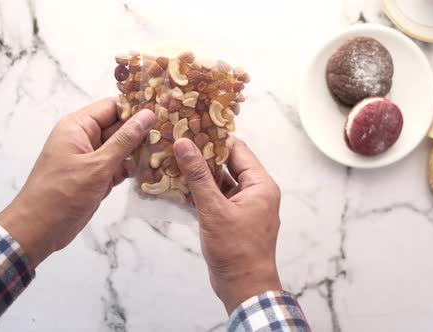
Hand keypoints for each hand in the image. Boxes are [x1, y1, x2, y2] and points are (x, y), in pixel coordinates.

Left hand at [0, 98, 155, 266]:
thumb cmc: (62, 193)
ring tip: (168, 152)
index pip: (112, 107)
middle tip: (173, 133)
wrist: (39, 230)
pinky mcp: (95, 177)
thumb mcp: (98, 165)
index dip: (136, 108)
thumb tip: (148, 115)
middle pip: (119, 127)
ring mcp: (90, 159)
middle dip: (142, 132)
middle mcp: (84, 139)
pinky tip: (153, 171)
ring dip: (139, 153)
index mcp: (78, 127)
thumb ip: (125, 140)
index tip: (165, 110)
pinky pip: (117, 167)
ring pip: (121, 148)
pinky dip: (131, 170)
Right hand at [173, 138, 282, 313]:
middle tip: (176, 144)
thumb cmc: (236, 251)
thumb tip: (184, 144)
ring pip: (219, 182)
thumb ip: (198, 176)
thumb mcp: (214, 209)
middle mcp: (255, 192)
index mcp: (260, 185)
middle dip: (202, 157)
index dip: (213, 139)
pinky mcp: (232, 219)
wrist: (244, 288)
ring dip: (198, 176)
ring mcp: (244, 207)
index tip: (189, 129)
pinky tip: (176, 188)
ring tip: (171, 162)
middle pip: (227, 165)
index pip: (237, 150)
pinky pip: (216, 199)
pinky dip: (199, 194)